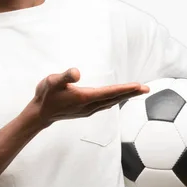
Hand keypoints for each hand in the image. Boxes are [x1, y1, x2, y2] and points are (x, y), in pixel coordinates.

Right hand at [32, 67, 148, 126]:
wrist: (40, 113)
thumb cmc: (46, 95)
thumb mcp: (52, 81)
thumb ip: (65, 76)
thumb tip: (77, 72)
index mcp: (85, 98)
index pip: (110, 92)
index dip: (125, 89)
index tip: (139, 86)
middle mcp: (89, 106)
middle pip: (114, 99)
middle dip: (131, 93)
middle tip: (147, 89)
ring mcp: (88, 110)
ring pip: (111, 103)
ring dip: (124, 97)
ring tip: (136, 92)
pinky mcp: (86, 111)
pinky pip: (105, 105)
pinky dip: (115, 100)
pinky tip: (117, 98)